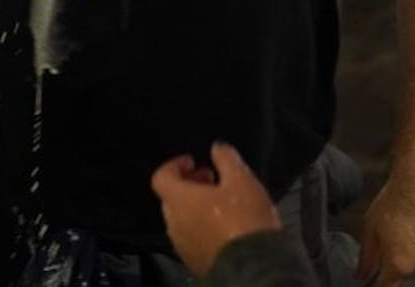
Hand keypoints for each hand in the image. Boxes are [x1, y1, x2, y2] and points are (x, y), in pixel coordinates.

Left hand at [151, 142, 280, 277]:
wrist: (253, 267)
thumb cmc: (244, 220)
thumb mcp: (241, 180)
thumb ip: (226, 158)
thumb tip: (217, 147)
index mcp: (179, 200)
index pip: (161, 177)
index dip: (175, 165)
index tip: (192, 161)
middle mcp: (174, 224)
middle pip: (172, 198)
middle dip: (189, 185)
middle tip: (210, 180)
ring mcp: (183, 246)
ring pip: (182, 220)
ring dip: (196, 207)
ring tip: (222, 204)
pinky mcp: (195, 262)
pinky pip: (193, 239)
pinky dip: (202, 227)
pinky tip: (225, 228)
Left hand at [357, 175, 414, 285]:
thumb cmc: (396, 200)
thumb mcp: (370, 227)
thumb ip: (366, 257)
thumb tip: (360, 275)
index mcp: (398, 265)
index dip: (376, 284)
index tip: (372, 278)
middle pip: (403, 281)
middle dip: (394, 271)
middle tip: (390, 248)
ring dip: (411, 262)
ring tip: (406, 235)